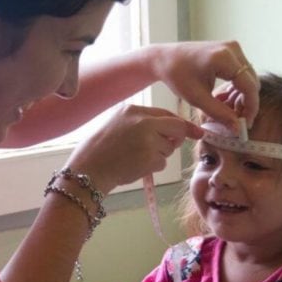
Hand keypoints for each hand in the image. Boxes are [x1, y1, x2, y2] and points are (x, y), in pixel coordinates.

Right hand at [66, 104, 203, 193]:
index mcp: (131, 110)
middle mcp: (141, 120)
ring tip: (134, 159)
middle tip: (165, 148)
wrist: (86, 171)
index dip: (180, 124)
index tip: (194, 131)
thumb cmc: (98, 152)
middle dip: (177, 139)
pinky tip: (134, 167)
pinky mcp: (150, 156)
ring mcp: (147, 138)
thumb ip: (141, 124)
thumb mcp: (116, 126)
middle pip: (176, 127)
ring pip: (168, 148)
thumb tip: (172, 131)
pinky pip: (162, 163)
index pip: (165, 113)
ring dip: (158, 156)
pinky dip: (152, 167)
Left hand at [149, 40, 259, 129]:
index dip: (251, 107)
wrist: (164, 58)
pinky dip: (237, 87)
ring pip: (248, 77)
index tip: (246, 124)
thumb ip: (219, 114)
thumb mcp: (197, 98)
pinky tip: (225, 99)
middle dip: (247, 103)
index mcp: (224, 58)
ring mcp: (232, 47)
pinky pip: (241, 72)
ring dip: (242, 96)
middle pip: (252, 81)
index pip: (249, 86)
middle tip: (236, 120)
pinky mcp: (229, 50)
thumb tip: (237, 128)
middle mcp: (232, 48)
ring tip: (227, 110)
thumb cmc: (177, 75)